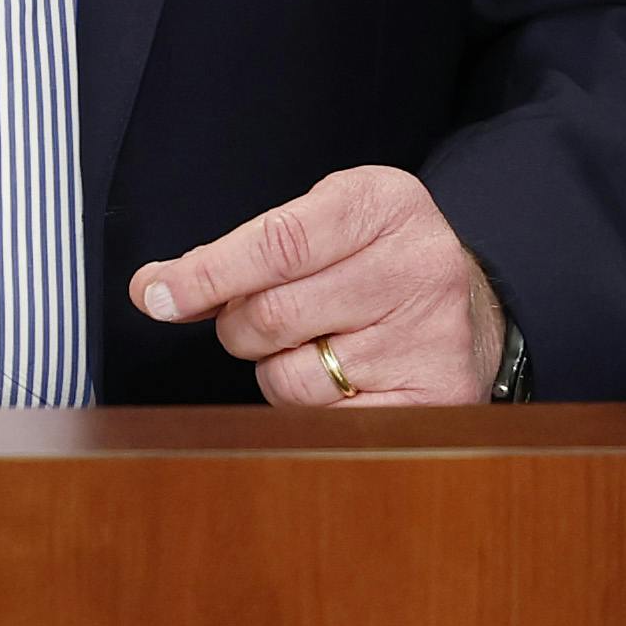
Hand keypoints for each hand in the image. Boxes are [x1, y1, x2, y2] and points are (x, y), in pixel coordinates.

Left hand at [131, 164, 506, 404]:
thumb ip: (241, 251)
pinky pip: (324, 421)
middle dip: (240, 325)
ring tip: (317, 345)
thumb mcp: (324, 223)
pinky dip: (312, 408)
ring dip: (278, 369)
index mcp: (385, 203)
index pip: (277, 242)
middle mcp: (419, 266)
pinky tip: (345, 378)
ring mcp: (431, 337)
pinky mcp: (435, 399)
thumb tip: (154, 290)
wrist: (472, 311)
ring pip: (291, 376)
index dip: (206, 274)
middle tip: (260, 318)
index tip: (153, 295)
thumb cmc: (375, 262)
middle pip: (273, 313)